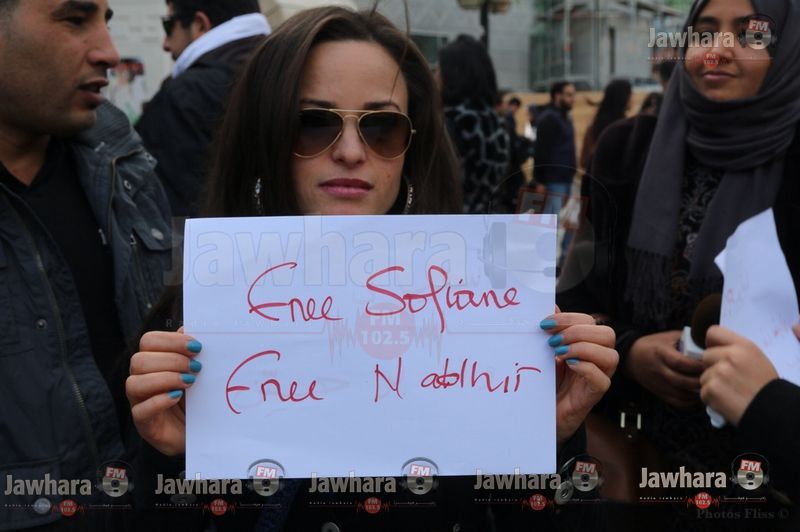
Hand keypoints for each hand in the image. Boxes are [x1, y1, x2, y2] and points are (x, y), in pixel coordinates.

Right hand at [126, 329, 201, 454]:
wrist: (202, 431)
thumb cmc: (196, 398)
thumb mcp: (196, 372)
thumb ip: (189, 351)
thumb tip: (186, 328)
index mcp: (153, 361)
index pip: (148, 341)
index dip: (171, 341)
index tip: (197, 347)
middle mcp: (141, 379)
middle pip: (139, 360)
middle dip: (171, 360)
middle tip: (195, 367)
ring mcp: (139, 402)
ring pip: (134, 383)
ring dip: (165, 379)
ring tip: (188, 382)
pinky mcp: (144, 424)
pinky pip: (140, 410)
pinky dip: (159, 401)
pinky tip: (177, 397)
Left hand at [541, 311, 617, 445]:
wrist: (543, 412)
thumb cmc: (547, 380)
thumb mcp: (547, 352)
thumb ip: (552, 330)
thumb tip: (550, 305)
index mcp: (587, 344)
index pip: (590, 321)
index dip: (569, 318)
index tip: (544, 323)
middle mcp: (598, 358)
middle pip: (606, 334)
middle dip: (578, 331)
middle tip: (553, 340)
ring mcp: (599, 376)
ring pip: (611, 355)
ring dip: (582, 348)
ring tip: (559, 353)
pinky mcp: (595, 395)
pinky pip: (602, 378)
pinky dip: (585, 368)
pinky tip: (568, 365)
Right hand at [626, 330, 703, 408]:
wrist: (632, 358)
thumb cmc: (653, 345)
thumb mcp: (669, 337)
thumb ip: (687, 340)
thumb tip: (709, 344)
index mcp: (661, 353)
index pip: (680, 362)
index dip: (697, 365)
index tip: (710, 364)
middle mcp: (659, 370)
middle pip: (682, 381)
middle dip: (700, 381)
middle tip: (713, 378)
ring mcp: (659, 384)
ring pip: (681, 395)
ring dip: (697, 393)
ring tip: (708, 387)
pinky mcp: (660, 393)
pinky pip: (678, 402)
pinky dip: (691, 402)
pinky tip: (698, 395)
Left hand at [700, 326, 778, 426]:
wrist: (771, 412)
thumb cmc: (765, 387)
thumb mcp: (757, 359)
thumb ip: (736, 352)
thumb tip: (716, 350)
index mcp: (743, 346)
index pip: (713, 332)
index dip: (711, 343)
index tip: (716, 353)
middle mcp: (729, 356)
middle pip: (705, 356)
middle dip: (712, 367)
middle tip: (727, 379)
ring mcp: (719, 372)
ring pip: (703, 376)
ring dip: (712, 385)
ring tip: (730, 393)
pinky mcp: (711, 389)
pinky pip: (703, 392)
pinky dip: (711, 398)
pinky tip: (726, 402)